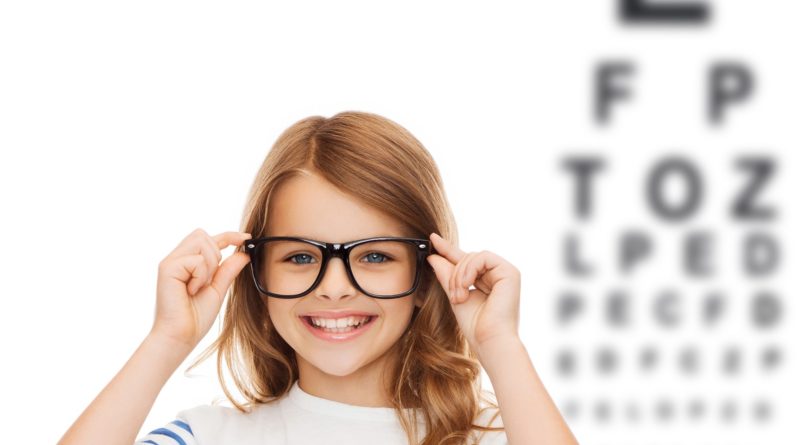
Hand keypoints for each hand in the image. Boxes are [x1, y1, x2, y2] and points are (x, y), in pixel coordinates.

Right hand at [150, 228, 251, 349]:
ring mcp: (170, 262)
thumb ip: (228, 270)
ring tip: (200, 285)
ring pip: (201, 242)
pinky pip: (196, 260)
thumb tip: (244, 253)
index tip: (247, 237)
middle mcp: (176, 258)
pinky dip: (201, 276)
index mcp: (187, 262)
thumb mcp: (218, 290)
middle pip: (202, 234)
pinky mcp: (167, 268)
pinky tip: (192, 290)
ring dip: (209, 264)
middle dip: (216, 253)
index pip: (208, 239)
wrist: (181, 336)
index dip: (228, 235)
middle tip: (210, 279)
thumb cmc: (195, 317)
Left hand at [426, 233, 520, 358]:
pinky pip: (483, 257)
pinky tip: (467, 285)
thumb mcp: (455, 294)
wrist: (489, 340)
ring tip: (460, 296)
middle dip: (454, 274)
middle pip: (467, 257)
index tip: (432, 239)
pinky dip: (470, 269)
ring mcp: (505, 272)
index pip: (465, 261)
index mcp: (487, 280)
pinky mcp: (510, 272)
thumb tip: (433, 256)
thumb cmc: (475, 325)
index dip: (448, 249)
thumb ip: (447, 275)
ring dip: (460, 275)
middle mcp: (497, 274)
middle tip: (453, 295)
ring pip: (473, 256)